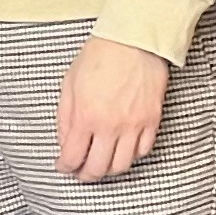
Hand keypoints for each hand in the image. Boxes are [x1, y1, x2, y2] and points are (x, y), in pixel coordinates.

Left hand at [58, 35, 168, 183]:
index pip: (72, 157)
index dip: (65, 167)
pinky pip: (143, 151)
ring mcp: (133, 125)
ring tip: (102, 162)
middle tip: (81, 172)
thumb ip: (65, 117)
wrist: (133, 39)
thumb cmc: (100, 55)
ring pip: (122, 165)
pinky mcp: (152, 120)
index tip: (63, 166)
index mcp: (86, 115)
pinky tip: (123, 148)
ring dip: (108, 169)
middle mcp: (110, 125)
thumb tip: (64, 142)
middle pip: (97, 169)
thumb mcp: (70, 84)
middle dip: (86, 175)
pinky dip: (131, 155)